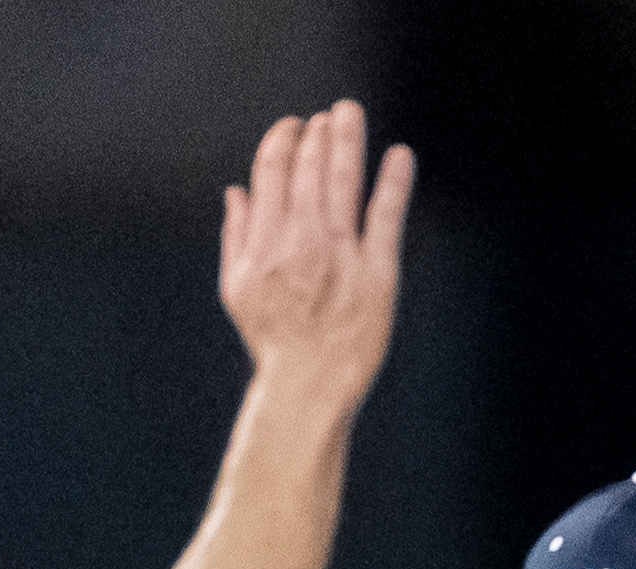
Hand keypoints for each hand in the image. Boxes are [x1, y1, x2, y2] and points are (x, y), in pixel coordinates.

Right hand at [218, 100, 411, 410]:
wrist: (307, 386)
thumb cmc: (273, 339)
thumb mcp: (238, 289)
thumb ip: (236, 235)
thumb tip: (236, 191)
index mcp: (264, 244)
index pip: (272, 172)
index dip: (284, 140)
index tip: (296, 126)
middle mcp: (300, 243)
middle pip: (309, 169)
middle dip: (318, 134)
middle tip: (329, 117)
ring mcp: (340, 257)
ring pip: (343, 182)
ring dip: (348, 140)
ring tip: (350, 114)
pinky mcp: (378, 275)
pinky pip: (385, 218)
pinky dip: (394, 182)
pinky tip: (400, 155)